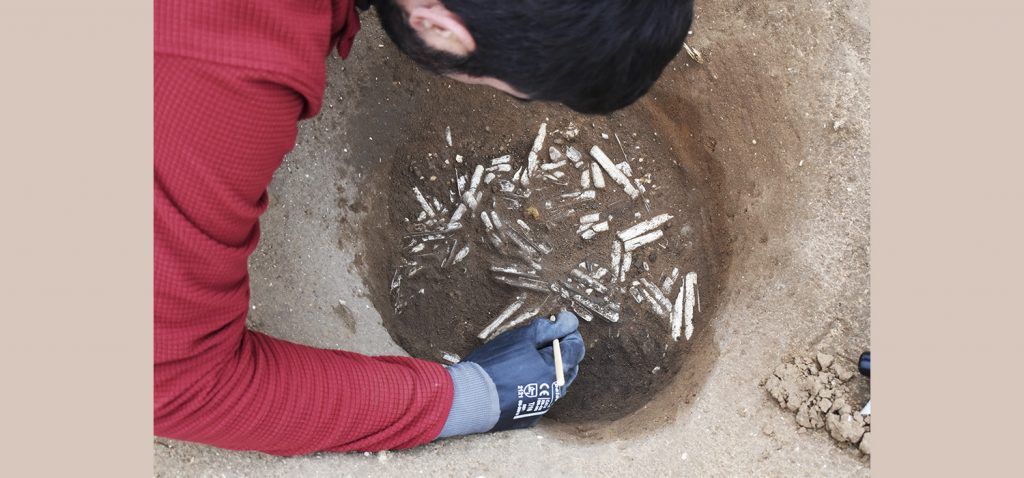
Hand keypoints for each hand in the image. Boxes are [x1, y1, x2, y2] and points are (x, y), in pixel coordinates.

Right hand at [438, 311, 584, 436]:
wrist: (470, 398)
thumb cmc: (495, 364)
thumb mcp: (521, 338)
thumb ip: (549, 328)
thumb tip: (570, 321)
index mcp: (556, 369)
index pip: (577, 347)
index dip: (567, 332)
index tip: (555, 324)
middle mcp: (555, 391)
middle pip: (568, 365)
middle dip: (558, 350)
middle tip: (537, 341)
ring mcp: (542, 405)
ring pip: (554, 382)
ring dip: (546, 368)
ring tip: (525, 360)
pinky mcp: (529, 416)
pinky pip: (539, 397)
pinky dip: (533, 386)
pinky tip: (516, 380)